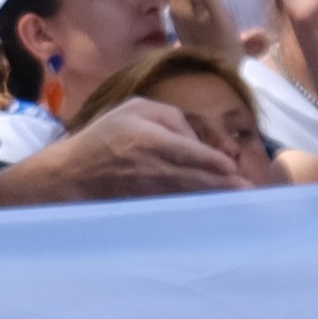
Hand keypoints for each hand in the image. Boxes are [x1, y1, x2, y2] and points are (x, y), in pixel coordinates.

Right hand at [2, 101, 242, 201]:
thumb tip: (197, 139)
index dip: (211, 161)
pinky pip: (176, 207)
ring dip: (213, 198)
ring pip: (188, 194)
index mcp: (147, 137)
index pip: (187, 151)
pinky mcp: (146, 206)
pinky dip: (195, 209)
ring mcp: (148, 190)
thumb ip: (169, 116)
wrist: (71, 176)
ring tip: (237, 200)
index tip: (230, 167)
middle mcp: (150, 165)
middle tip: (246, 190)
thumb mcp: (133, 109)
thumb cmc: (104, 137)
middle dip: (221, 184)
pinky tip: (211, 210)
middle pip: (193, 177)